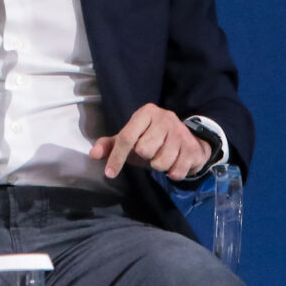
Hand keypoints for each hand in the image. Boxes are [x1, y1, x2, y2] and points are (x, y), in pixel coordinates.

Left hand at [89, 103, 211, 180]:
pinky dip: (172, 173)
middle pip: (143, 151)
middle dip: (145, 158)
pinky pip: (176, 172)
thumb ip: (110, 145)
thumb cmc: (152, 139)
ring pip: (160, 163)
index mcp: (146, 112)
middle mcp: (165, 118)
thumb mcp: (131, 139)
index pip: (126, 137)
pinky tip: (174, 163)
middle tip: (151, 152)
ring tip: (163, 157)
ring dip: (159, 166)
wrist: (188, 141)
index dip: (116, 157)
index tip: (109, 173)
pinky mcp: (193, 148)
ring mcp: (181, 132)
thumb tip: (93, 155)